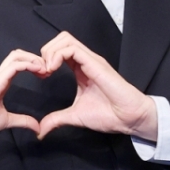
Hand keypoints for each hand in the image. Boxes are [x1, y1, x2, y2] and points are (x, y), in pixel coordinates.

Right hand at [0, 50, 47, 139]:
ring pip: (17, 56)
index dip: (33, 65)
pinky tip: (39, 71)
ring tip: (45, 69)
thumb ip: (22, 121)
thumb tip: (37, 127)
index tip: (44, 75)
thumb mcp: (7, 121)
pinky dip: (29, 65)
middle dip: (35, 58)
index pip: (18, 64)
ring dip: (33, 59)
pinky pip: (15, 66)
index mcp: (1, 83)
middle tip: (48, 69)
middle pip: (18, 55)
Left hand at [35, 33, 157, 141]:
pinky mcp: (95, 63)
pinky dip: (57, 56)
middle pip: (61, 39)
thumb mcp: (75, 116)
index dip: (46, 59)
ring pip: (65, 39)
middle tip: (43, 72)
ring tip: (47, 71)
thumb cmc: (109, 115)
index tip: (41, 76)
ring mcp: (91, 60)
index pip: (60, 50)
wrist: (128, 118)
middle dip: (46, 51)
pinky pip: (72, 49)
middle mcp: (86, 61)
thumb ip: (57, 119)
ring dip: (50, 52)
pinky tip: (53, 70)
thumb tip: (42, 130)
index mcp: (81, 69)